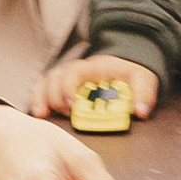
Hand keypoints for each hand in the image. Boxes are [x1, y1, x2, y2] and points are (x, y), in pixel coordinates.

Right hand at [35, 51, 157, 122]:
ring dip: (40, 97)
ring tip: (40, 114)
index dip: (68, 87)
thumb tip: (140, 111)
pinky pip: (43, 89)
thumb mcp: (142, 79)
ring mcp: (66, 78)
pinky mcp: (61, 87)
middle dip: (53, 96)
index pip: (74, 73)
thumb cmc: (130, 72)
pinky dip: (37, 98)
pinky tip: (36, 112)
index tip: (71, 104)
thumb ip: (144, 93)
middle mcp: (75, 71)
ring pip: (45, 82)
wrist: (124, 66)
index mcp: (92, 68)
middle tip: (59, 114)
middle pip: (54, 78)